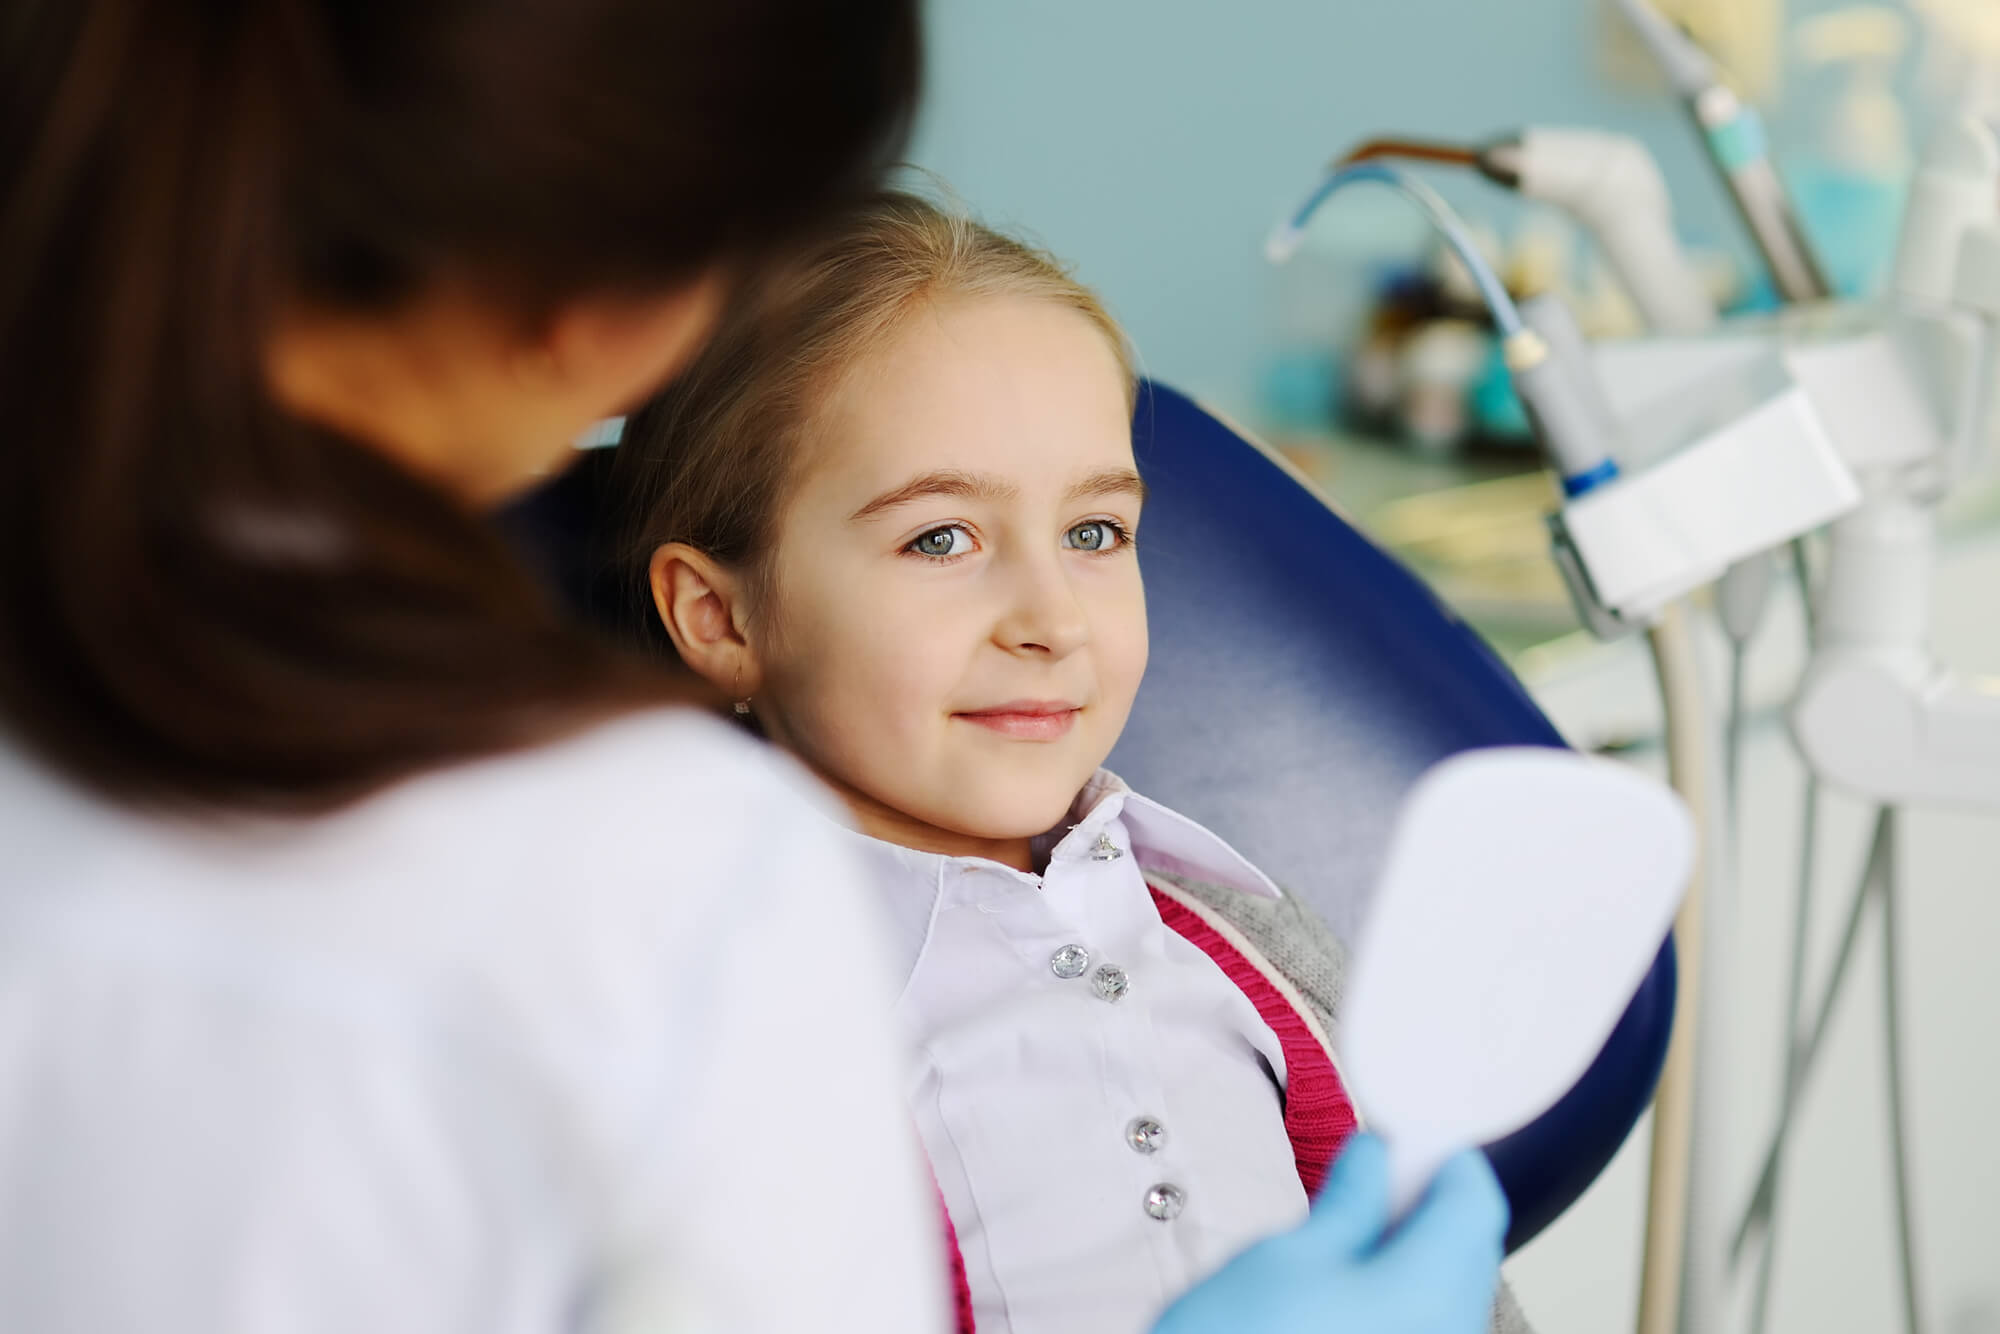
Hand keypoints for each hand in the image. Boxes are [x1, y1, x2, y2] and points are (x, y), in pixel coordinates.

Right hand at [1151, 1134, 1506, 1333]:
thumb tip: (1375, 1154)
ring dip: (1414, 1255)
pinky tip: (1350, 1290)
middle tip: (1372, 1180)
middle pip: (1470, 1251)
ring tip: (1349, 1237)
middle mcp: (1453, 1332)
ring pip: (1450, 1296)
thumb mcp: (1286, 1255)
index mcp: (1434, 1290)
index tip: (1408, 1138)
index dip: (1446, 1157)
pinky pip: (1428, 1328)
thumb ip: (1349, 1200)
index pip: (1476, 1202)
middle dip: (1429, 1206)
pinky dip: (1403, 1299)